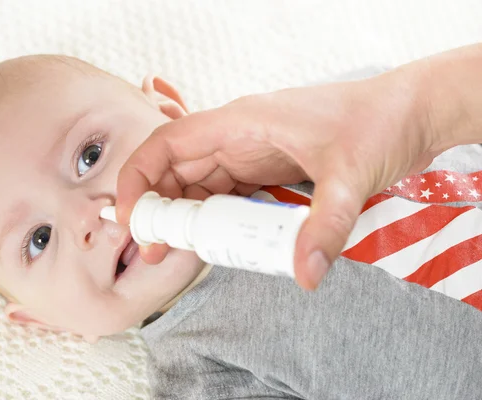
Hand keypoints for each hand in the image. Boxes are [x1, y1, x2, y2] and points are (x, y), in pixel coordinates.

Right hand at [116, 66, 439, 289]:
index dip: (139, 178)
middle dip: (159, 209)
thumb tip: (303, 274)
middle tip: (156, 251)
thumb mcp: (351, 174)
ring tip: (181, 252)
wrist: (408, 115)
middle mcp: (236, 135)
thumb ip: (326, 223)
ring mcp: (250, 152)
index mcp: (240, 122)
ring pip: (197, 183)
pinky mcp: (264, 168)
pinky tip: (216, 240)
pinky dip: (213, 216)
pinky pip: (225, 193)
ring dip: (185, 216)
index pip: (167, 144)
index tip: (132, 218)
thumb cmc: (376, 124)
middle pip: (175, 169)